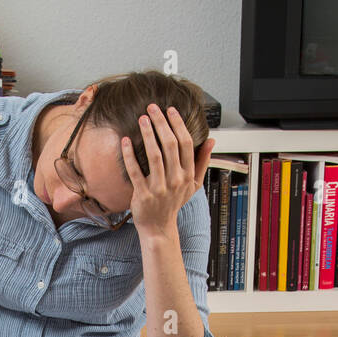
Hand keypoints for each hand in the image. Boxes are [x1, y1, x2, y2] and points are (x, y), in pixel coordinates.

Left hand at [121, 104, 215, 236]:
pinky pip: (135, 171)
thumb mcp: (193, 184)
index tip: (170, 110)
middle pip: (170, 145)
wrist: (159, 227)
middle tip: (152, 108)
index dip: (178, 124)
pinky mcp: (143, 194)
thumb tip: (212, 140)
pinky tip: (126, 141)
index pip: (186, 143)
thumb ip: (202, 162)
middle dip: (161, 123)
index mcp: (187, 175)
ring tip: (142, 119)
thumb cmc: (174, 203)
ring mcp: (159, 188)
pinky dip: (130, 155)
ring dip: (148, 134)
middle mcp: (175, 180)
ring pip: (154, 155)